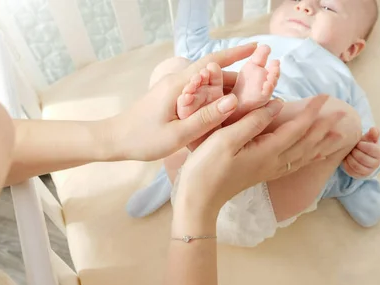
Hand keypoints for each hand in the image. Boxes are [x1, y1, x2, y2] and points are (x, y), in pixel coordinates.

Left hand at [112, 44, 257, 160]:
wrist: (114, 140)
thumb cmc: (142, 139)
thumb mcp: (177, 134)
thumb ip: (206, 118)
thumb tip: (234, 101)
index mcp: (179, 85)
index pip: (213, 62)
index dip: (237, 54)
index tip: (258, 48)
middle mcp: (178, 82)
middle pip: (214, 73)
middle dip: (240, 76)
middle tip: (265, 84)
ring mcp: (174, 90)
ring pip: (208, 84)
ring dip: (228, 88)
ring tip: (253, 98)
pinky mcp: (172, 99)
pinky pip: (199, 93)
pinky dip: (215, 97)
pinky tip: (227, 108)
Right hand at [174, 95, 342, 217]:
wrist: (198, 200)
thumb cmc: (206, 168)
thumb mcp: (226, 140)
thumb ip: (253, 122)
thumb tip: (277, 106)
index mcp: (267, 151)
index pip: (297, 129)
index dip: (312, 112)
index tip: (325, 96)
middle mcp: (274, 162)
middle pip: (308, 143)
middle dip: (325, 127)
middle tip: (342, 113)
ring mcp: (270, 170)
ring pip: (305, 156)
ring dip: (323, 143)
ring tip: (340, 135)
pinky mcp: (263, 174)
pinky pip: (296, 164)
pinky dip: (310, 157)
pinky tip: (314, 155)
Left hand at [342, 127, 379, 177]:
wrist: (362, 155)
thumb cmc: (365, 145)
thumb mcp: (369, 138)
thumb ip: (372, 133)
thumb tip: (373, 130)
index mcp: (379, 153)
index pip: (371, 149)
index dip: (361, 145)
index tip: (358, 143)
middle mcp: (375, 164)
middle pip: (362, 158)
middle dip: (354, 152)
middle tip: (352, 148)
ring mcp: (368, 171)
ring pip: (356, 166)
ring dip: (350, 158)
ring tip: (349, 153)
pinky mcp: (360, 175)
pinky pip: (351, 171)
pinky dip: (346, 164)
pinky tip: (346, 158)